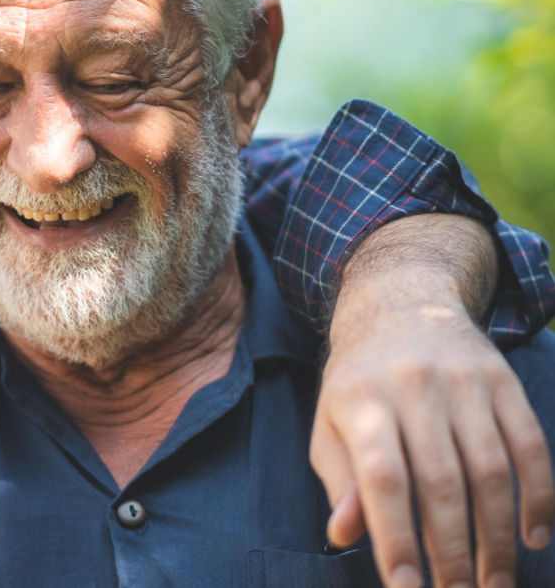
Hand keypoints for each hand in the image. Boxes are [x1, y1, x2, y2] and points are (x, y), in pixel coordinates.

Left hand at [313, 278, 552, 587]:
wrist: (401, 304)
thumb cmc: (358, 382)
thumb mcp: (330, 422)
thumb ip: (339, 479)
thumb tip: (343, 536)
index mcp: (361, 399)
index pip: (381, 477)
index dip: (394, 537)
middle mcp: (413, 387)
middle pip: (441, 483)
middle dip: (453, 551)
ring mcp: (463, 382)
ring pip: (491, 471)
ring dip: (499, 537)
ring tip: (495, 582)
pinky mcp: (503, 381)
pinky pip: (531, 447)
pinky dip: (539, 497)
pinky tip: (533, 537)